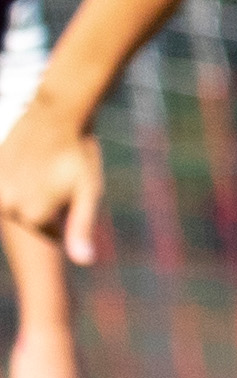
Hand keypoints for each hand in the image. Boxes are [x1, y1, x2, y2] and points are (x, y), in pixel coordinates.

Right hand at [0, 112, 97, 269]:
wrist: (54, 115)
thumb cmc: (77, 155)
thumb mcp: (87, 191)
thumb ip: (81, 227)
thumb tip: (84, 261)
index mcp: (35, 217)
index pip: (48, 230)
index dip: (63, 211)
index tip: (68, 188)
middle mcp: (9, 207)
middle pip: (29, 216)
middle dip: (43, 201)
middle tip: (54, 174)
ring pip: (14, 201)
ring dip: (26, 189)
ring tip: (39, 166)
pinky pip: (4, 186)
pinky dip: (14, 178)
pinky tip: (27, 161)